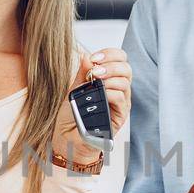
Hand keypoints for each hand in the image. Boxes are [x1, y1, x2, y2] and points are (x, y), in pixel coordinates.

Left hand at [52, 47, 130, 164]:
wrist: (67, 138)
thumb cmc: (72, 116)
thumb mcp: (75, 89)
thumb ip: (82, 74)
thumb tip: (87, 56)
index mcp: (109, 80)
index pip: (119, 60)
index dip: (110, 54)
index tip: (94, 57)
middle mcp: (118, 90)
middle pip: (126, 68)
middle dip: (111, 64)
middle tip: (95, 70)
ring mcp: (120, 103)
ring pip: (125, 82)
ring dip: (110, 77)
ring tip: (95, 80)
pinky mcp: (119, 116)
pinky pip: (121, 99)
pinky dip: (111, 92)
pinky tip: (101, 93)